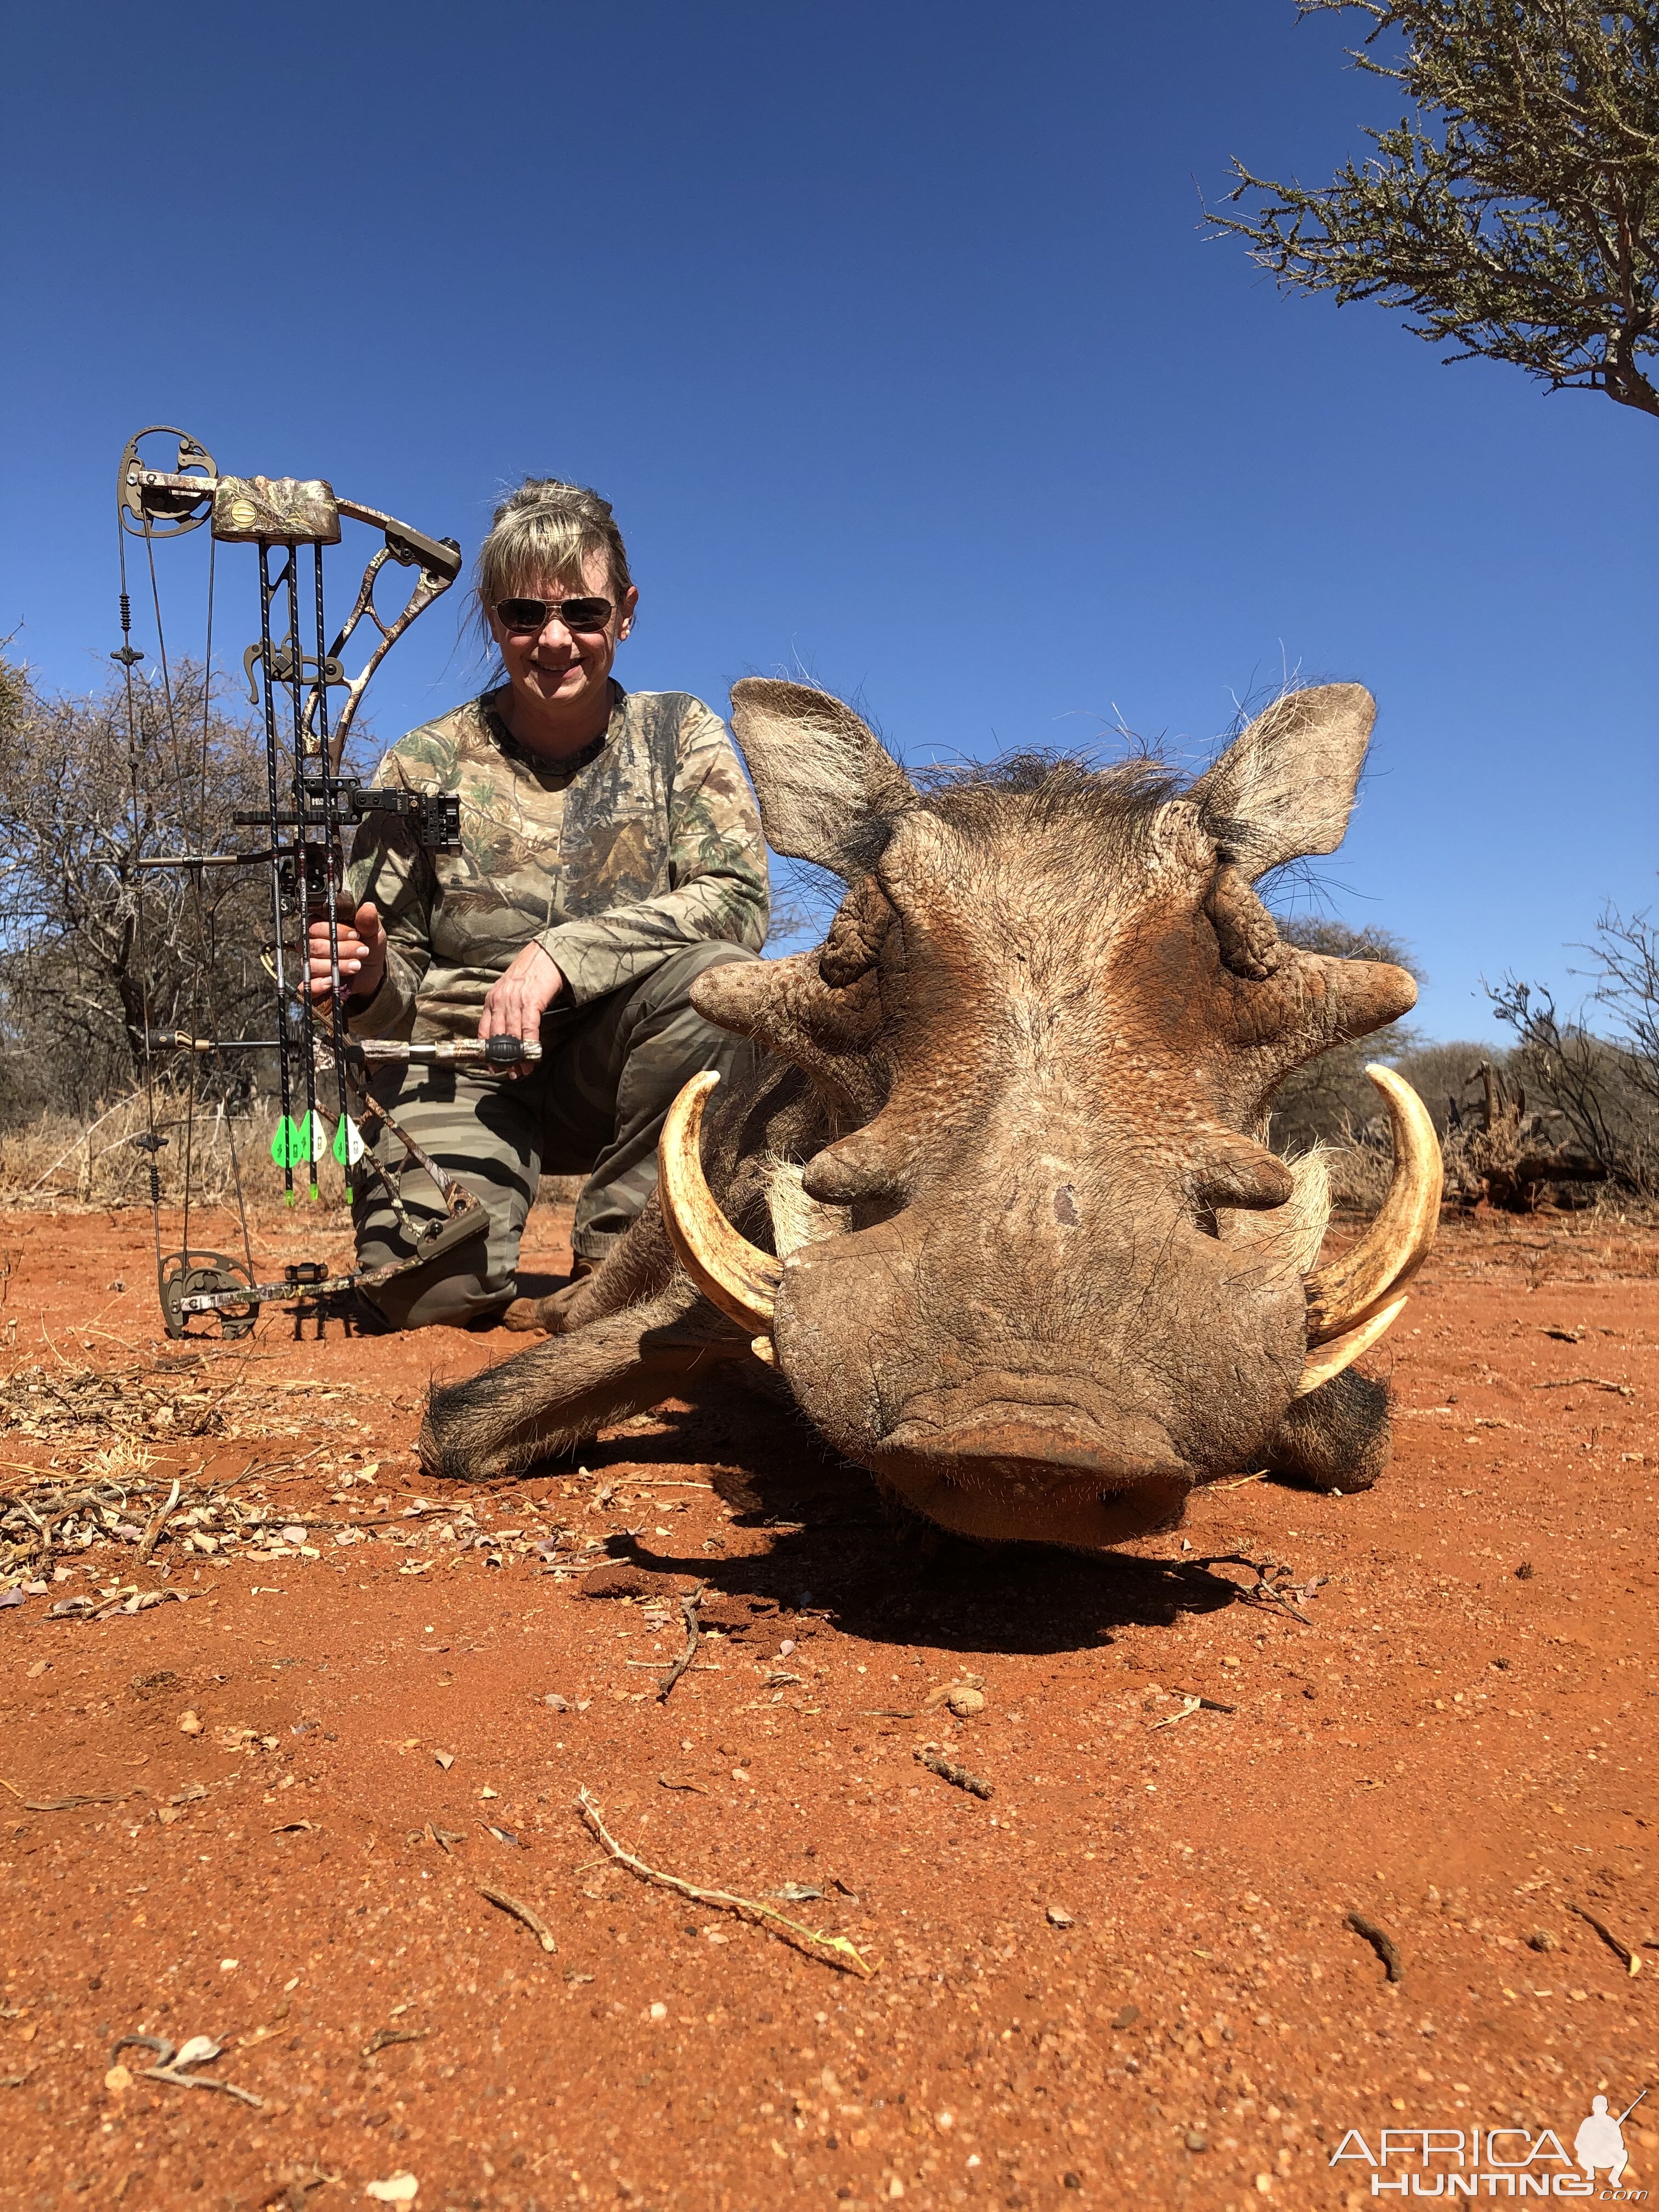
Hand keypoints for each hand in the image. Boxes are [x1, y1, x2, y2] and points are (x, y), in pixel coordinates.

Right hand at [306, 900, 387, 1003]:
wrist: (372, 970)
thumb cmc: (367, 945)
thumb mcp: (372, 932)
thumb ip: (368, 921)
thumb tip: (368, 907)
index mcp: (321, 926)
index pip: (317, 926)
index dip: (337, 931)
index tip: (357, 934)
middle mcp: (311, 943)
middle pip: (315, 945)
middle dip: (341, 949)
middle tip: (362, 951)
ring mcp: (310, 962)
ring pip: (313, 964)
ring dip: (337, 966)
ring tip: (356, 966)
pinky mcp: (313, 981)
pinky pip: (307, 984)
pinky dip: (318, 984)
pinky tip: (331, 981)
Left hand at [480, 941, 562, 1070]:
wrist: (547, 954)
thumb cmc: (530, 972)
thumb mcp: (508, 989)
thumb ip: (504, 1008)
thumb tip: (505, 1032)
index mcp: (491, 999)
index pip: (484, 1030)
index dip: (487, 1051)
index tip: (491, 1066)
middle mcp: (499, 1001)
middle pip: (497, 1037)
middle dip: (503, 1059)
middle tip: (510, 1073)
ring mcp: (514, 1001)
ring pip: (512, 1036)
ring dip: (518, 1057)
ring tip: (523, 1070)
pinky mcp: (531, 1002)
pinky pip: (529, 1028)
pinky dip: (530, 1044)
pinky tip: (532, 1055)